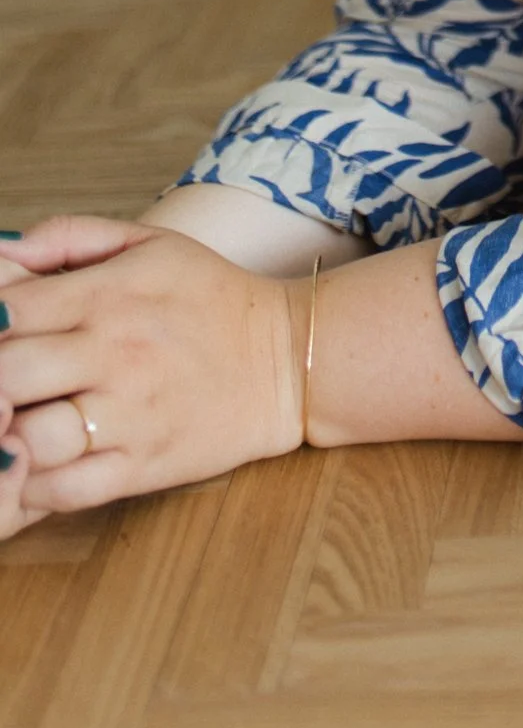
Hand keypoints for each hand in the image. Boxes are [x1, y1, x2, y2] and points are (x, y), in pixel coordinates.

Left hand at [0, 215, 304, 532]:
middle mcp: (116, 353)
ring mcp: (130, 414)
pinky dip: (33, 488)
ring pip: (31, 439)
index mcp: (110, 294)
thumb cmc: (210, 297)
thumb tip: (2, 253)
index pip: (8, 312)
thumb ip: (69, 236)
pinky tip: (28, 469)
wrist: (288, 357)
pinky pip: (66, 491)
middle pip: (8, 376)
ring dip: (6, 437)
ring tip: (7, 427)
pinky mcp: (144, 465)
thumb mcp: (150, 242)